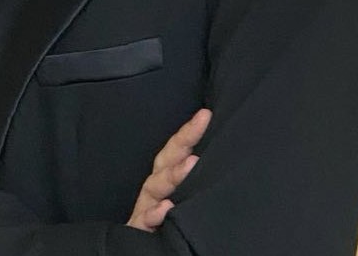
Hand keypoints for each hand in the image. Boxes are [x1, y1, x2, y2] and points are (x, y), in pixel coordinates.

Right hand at [127, 108, 211, 231]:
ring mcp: (146, 206)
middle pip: (165, 161)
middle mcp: (155, 188)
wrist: (144, 248)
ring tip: (191, 164)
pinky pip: (144, 219)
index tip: (205, 115)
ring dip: (173, 175)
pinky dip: (154, 213)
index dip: (189, 131)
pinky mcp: (139, 228)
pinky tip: (166, 208)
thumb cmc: (169, 219)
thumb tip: (219, 157)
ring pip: (155, 186)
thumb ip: (195, 176)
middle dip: (182, 142)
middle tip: (199, 126)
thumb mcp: (184, 195)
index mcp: (166, 176)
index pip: (177, 150)